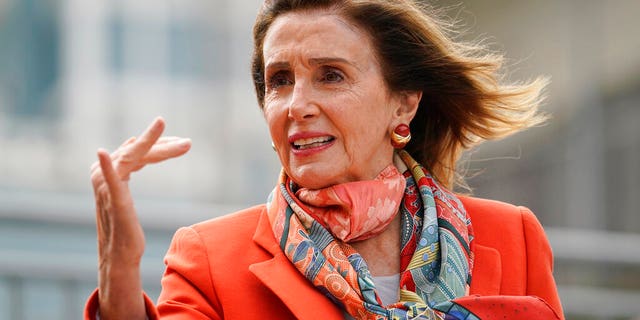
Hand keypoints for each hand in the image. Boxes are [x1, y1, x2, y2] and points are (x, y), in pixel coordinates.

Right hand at [90, 117, 190, 318]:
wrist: (120, 254)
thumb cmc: (125, 225)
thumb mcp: (127, 192)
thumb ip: (130, 167)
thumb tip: (132, 141)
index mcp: (109, 173)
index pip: (137, 152)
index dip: (160, 146)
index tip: (183, 144)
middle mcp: (103, 175)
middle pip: (136, 151)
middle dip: (162, 144)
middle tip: (188, 142)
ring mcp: (105, 187)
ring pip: (130, 156)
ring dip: (149, 141)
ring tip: (161, 124)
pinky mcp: (112, 200)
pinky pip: (109, 180)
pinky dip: (106, 166)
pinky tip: (101, 153)